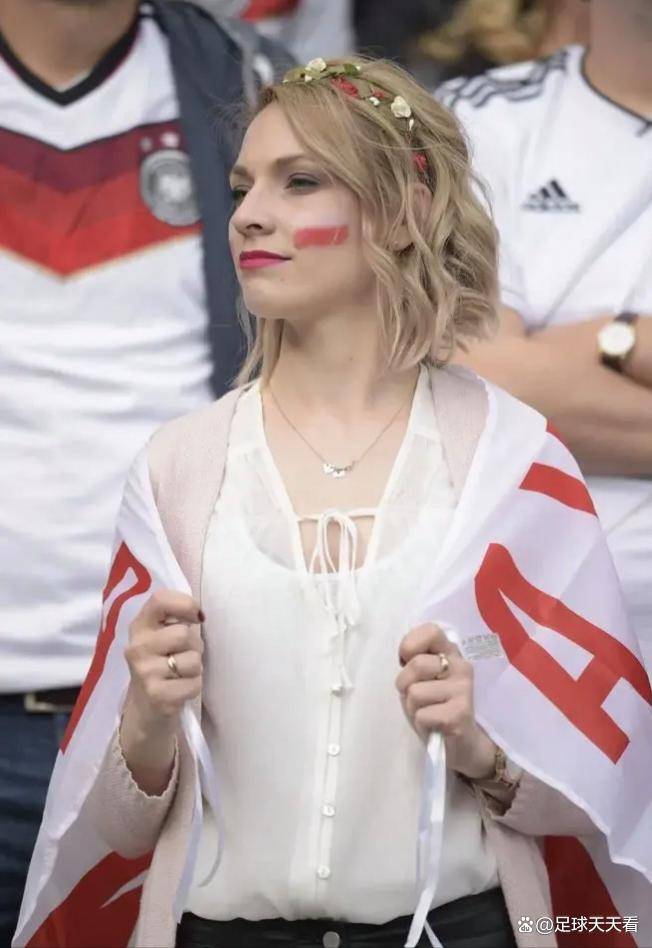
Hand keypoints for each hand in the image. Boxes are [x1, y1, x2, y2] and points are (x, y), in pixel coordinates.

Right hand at [124, 589, 203, 734]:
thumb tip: (199, 614)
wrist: (145, 709)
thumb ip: (175, 619)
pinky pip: (194, 683)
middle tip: (184, 656)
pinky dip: (194, 687)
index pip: (160, 600)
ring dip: (196, 668)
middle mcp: (137, 647)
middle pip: (184, 634)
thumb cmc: (162, 664)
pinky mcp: (157, 696)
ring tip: (181, 674)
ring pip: (193, 660)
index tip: (196, 617)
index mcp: (139, 626)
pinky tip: (180, 690)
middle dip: (195, 646)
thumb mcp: (161, 637)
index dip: (185, 604)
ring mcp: (144, 672)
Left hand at [396, 623, 495, 779]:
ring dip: (413, 708)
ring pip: (415, 692)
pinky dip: (421, 724)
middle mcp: (462, 667)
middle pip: (417, 664)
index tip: (406, 660)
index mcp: (451, 653)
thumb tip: (405, 656)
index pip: (431, 630)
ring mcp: (464, 690)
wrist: (461, 745)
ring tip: (428, 713)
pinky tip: (435, 726)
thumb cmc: (435, 707)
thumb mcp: (422, 680)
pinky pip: (422, 715)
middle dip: (405, 684)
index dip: (410, 644)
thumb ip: (415, 663)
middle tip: (417, 697)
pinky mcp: (459, 715)